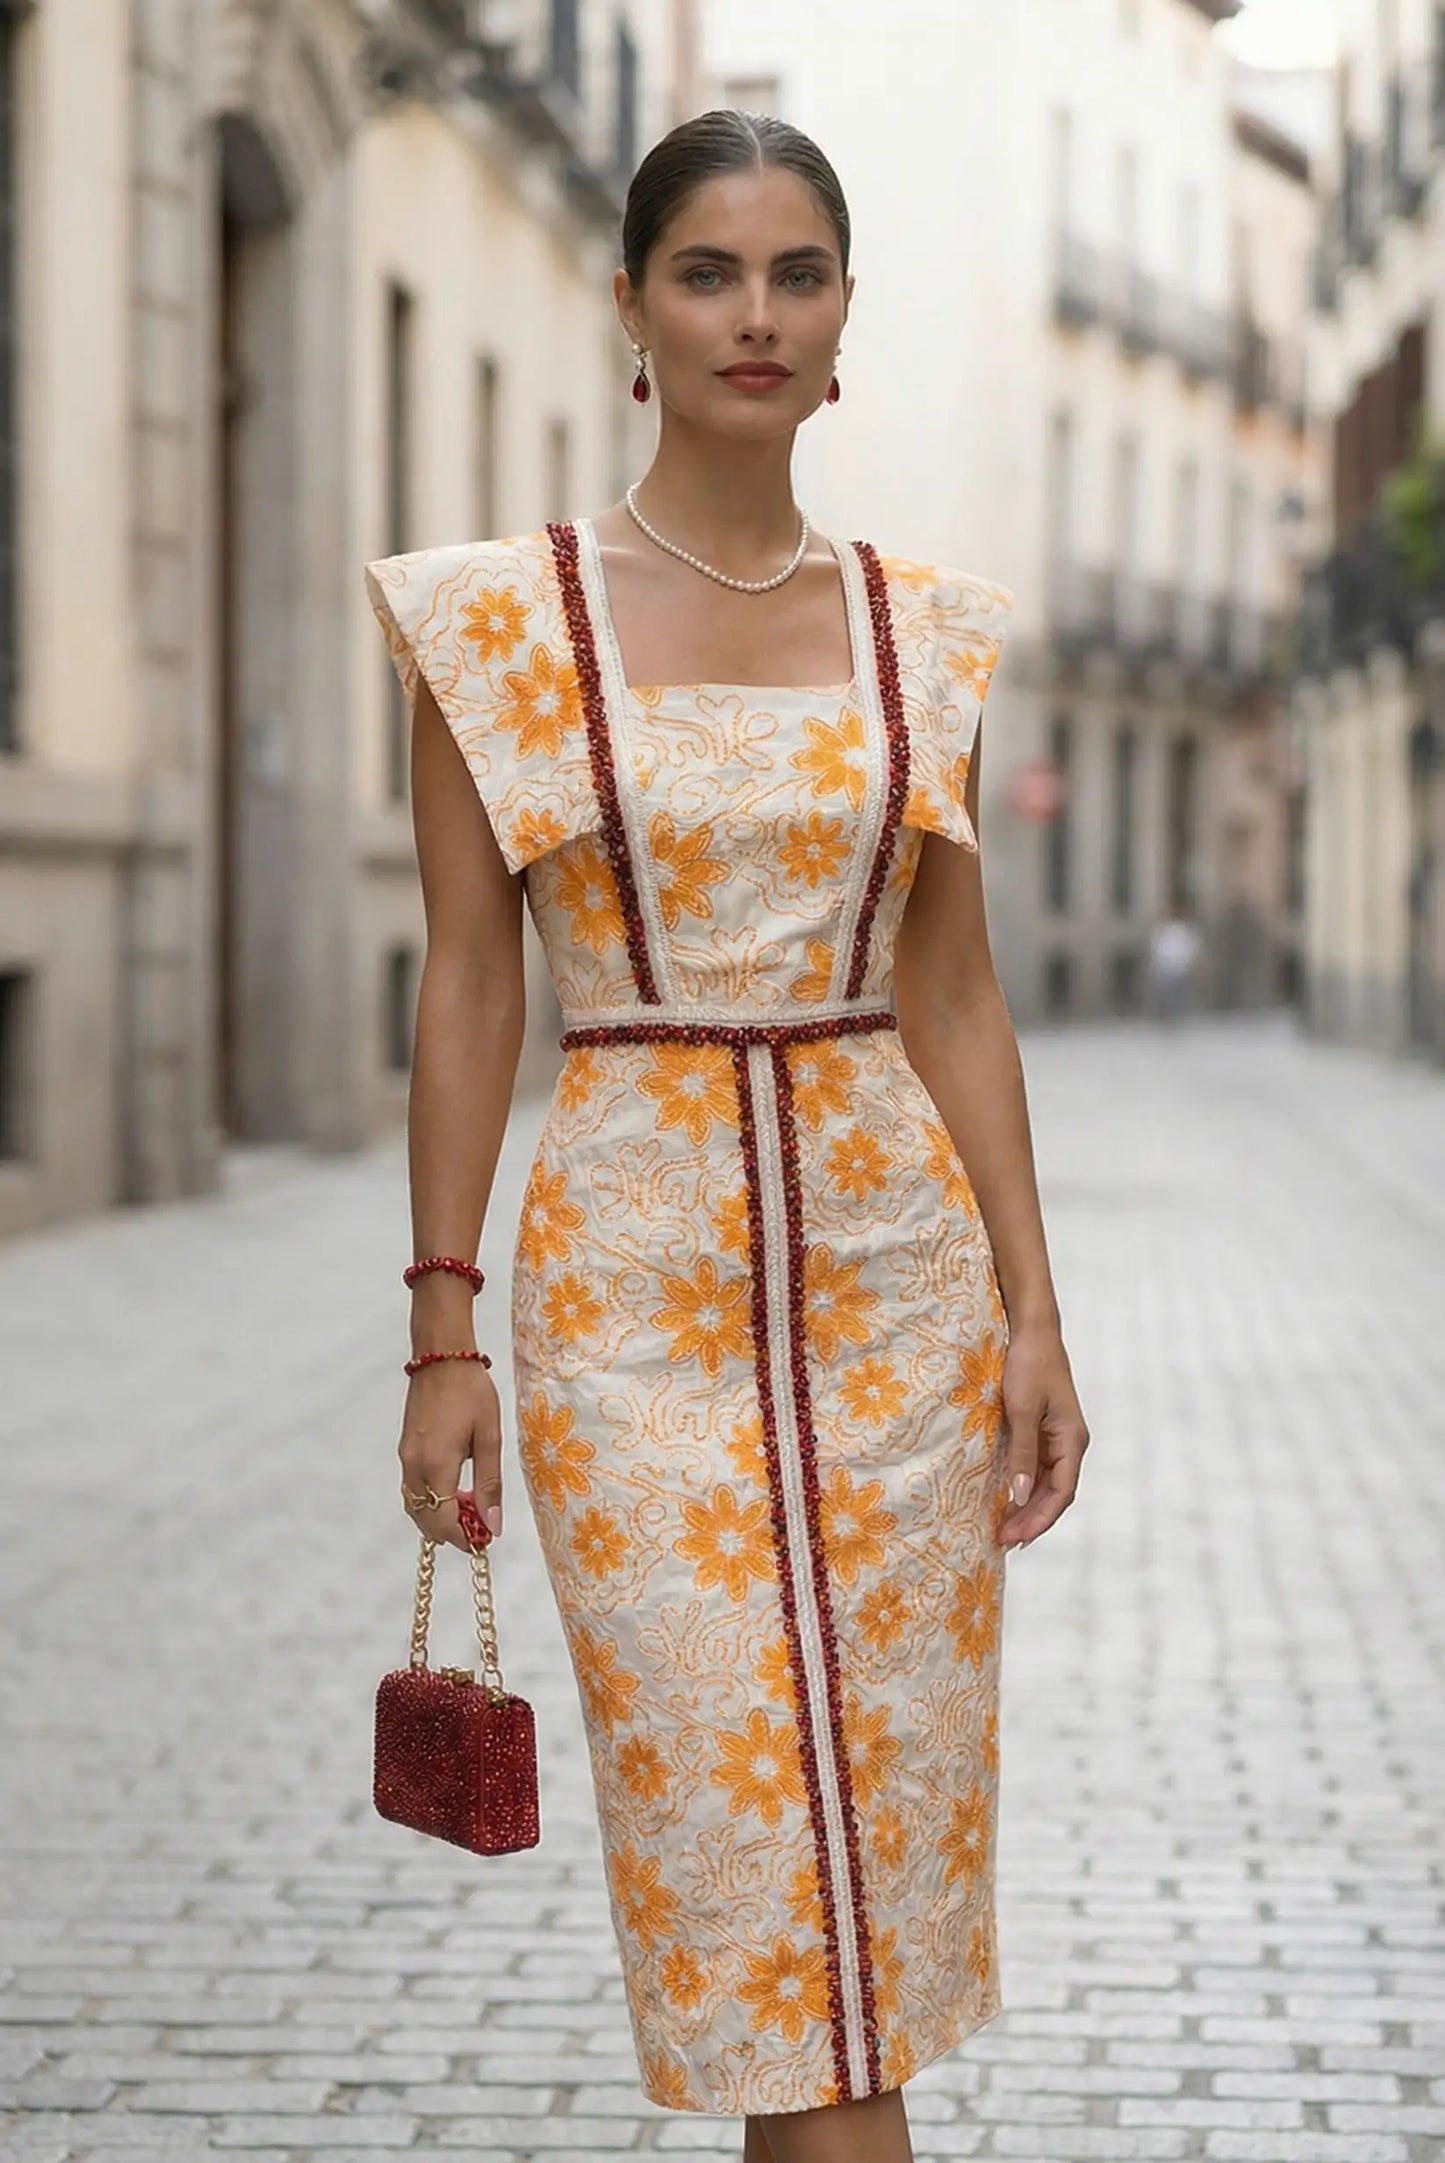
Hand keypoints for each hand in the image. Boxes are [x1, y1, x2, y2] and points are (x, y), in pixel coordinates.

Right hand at [398, 1359, 502, 1553]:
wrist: (442, 1356)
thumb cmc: (471, 1391)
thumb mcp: (490, 1437)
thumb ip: (489, 1484)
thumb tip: (492, 1524)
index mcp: (436, 1464)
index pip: (443, 1521)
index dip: (463, 1538)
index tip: (485, 1541)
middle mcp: (414, 1466)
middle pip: (426, 1520)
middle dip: (452, 1532)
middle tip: (481, 1528)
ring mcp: (406, 1458)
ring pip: (416, 1506)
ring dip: (440, 1517)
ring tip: (471, 1510)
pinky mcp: (405, 1449)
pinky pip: (413, 1489)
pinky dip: (431, 1500)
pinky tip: (454, 1491)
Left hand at [999, 1320, 1088, 1548]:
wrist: (1032, 1330)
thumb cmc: (1029, 1365)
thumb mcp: (1021, 1410)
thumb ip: (1022, 1454)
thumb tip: (1021, 1496)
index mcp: (1073, 1440)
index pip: (1062, 1492)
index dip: (1040, 1519)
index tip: (1016, 1538)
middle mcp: (1070, 1443)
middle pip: (1056, 1493)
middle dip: (1032, 1520)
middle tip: (1003, 1541)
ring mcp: (1057, 1437)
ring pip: (1047, 1483)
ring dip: (1027, 1507)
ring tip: (1003, 1529)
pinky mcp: (1043, 1430)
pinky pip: (1037, 1467)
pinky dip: (1024, 1486)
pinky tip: (1006, 1499)